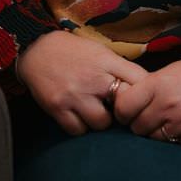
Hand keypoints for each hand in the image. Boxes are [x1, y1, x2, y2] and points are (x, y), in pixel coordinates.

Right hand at [16, 31, 145, 135]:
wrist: (35, 50)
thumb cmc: (73, 52)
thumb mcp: (100, 52)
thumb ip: (120, 68)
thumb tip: (144, 88)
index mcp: (107, 61)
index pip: (140, 80)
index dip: (144, 92)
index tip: (141, 98)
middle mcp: (93, 78)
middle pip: (125, 106)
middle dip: (124, 110)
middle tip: (118, 109)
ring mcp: (75, 94)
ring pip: (102, 123)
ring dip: (101, 121)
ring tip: (96, 111)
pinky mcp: (57, 108)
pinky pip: (78, 130)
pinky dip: (81, 127)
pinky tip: (79, 116)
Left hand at [112, 53, 180, 146]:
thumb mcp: (171, 71)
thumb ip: (148, 88)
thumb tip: (124, 104)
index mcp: (158, 84)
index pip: (123, 107)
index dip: (122, 111)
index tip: (127, 110)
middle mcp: (168, 104)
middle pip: (137, 127)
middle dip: (139, 123)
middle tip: (149, 115)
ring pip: (153, 138)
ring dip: (156, 132)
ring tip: (167, 120)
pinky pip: (174, 144)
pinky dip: (174, 138)